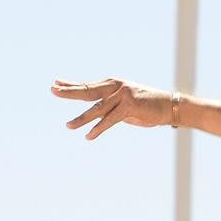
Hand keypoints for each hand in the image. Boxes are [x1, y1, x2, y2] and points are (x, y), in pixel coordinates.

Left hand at [52, 77, 177, 138]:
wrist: (169, 106)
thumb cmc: (147, 107)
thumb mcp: (124, 104)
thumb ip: (110, 106)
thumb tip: (95, 114)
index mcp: (113, 84)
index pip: (88, 85)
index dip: (71, 85)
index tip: (56, 84)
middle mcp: (116, 87)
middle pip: (88, 91)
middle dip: (69, 92)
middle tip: (52, 90)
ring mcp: (123, 95)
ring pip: (97, 108)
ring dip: (82, 118)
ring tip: (68, 126)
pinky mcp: (130, 106)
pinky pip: (110, 120)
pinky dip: (99, 129)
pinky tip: (89, 136)